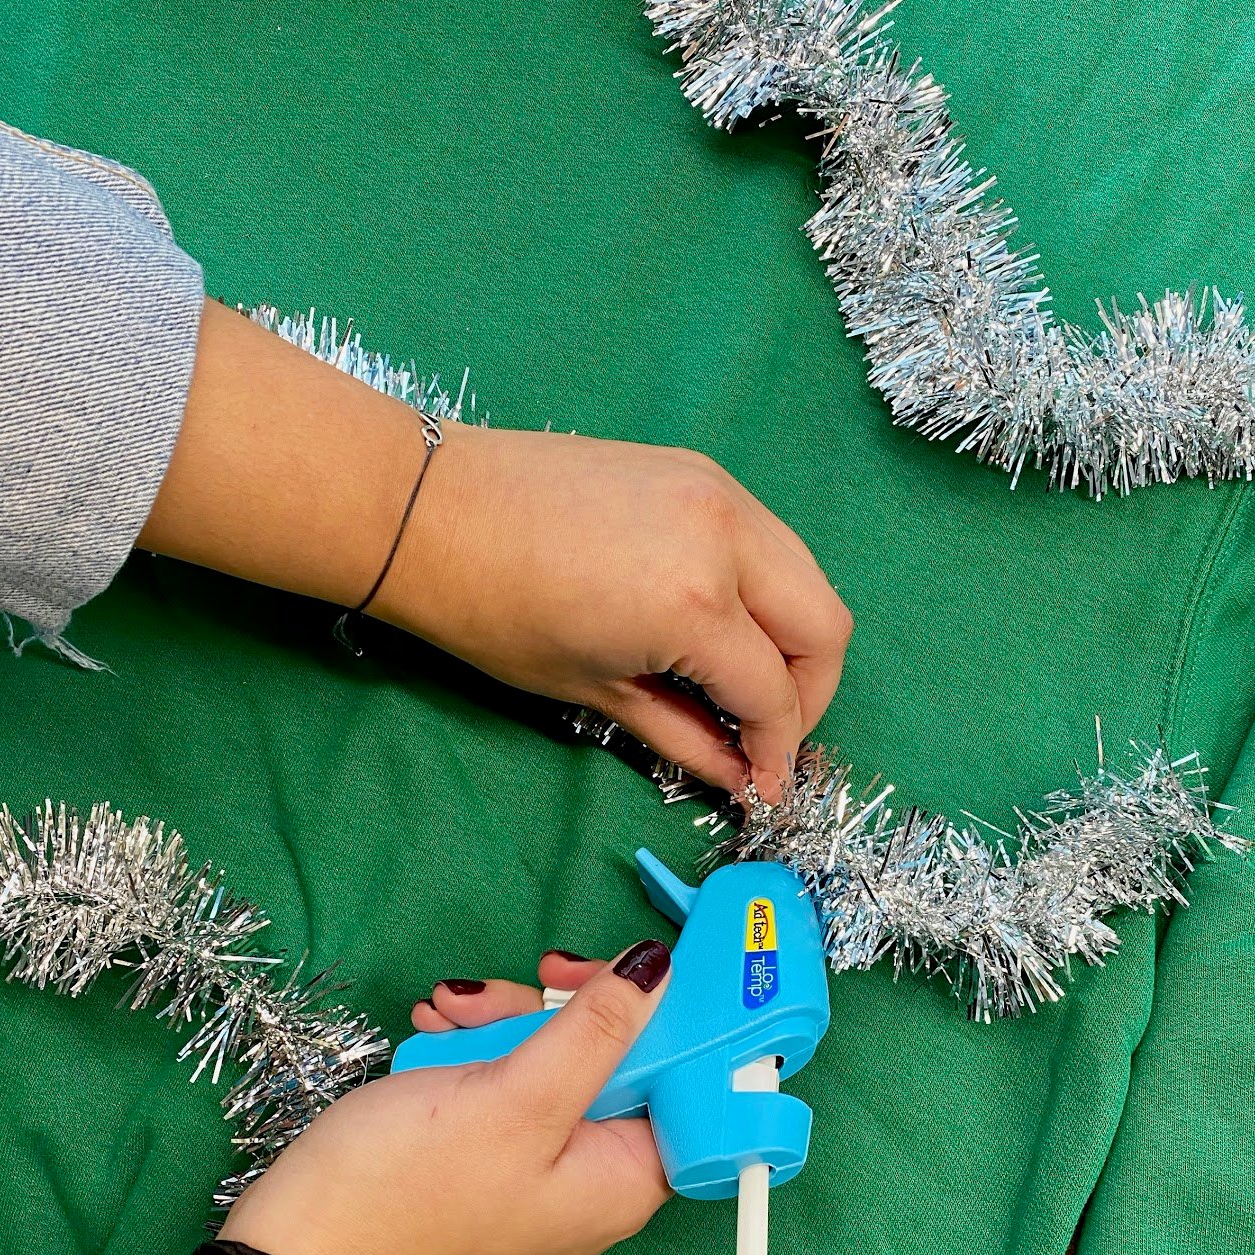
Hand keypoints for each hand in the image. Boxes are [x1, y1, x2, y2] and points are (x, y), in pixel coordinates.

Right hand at [217, 944, 672, 1254]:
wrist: (296, 1241)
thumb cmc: (407, 1187)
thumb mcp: (515, 1097)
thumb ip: (595, 1031)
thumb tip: (658, 968)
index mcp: (621, 1176)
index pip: (691, 1083)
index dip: (676, 1019)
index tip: (650, 963)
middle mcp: (590, 1168)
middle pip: (619, 1052)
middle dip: (569, 1005)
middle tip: (535, 980)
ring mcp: (538, 1150)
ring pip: (557, 1048)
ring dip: (508, 1013)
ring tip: (453, 1009)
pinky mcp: (490, 1133)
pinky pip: (508, 1065)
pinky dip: (477, 1035)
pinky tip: (439, 1022)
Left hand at [378, 425, 852, 799]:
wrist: (429, 509)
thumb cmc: (493, 612)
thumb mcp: (591, 689)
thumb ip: (681, 734)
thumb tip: (739, 775)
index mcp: (694, 603)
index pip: (773, 692)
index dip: (777, 752)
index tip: (765, 786)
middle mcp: (726, 537)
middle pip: (825, 625)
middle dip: (808, 693)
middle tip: (765, 732)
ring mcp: (719, 490)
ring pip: (806, 573)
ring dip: (793, 635)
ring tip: (744, 678)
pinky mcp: (700, 468)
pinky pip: (767, 537)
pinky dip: (764, 586)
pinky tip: (719, 618)